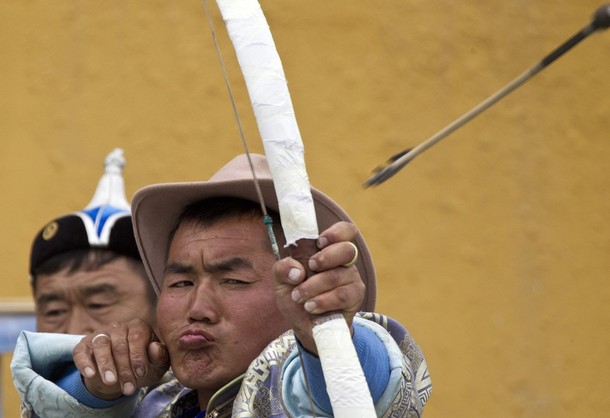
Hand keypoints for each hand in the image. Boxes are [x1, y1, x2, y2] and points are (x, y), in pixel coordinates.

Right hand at [72, 319, 169, 399]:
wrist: (123, 374)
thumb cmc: (144, 366)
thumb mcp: (157, 364)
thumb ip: (161, 356)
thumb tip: (154, 348)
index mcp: (139, 327)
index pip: (137, 337)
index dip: (138, 356)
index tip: (141, 373)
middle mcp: (119, 327)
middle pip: (119, 345)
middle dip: (124, 368)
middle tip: (128, 388)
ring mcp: (101, 334)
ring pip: (101, 345)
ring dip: (106, 365)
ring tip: (111, 381)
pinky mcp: (85, 344)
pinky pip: (82, 351)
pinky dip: (84, 362)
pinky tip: (90, 374)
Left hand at [273, 221, 364, 353]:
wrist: (305, 327)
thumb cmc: (296, 296)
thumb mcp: (281, 282)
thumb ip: (282, 269)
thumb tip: (297, 271)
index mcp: (327, 250)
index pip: (345, 231)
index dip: (336, 232)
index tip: (320, 242)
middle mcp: (343, 261)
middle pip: (347, 249)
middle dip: (326, 257)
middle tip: (310, 267)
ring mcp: (351, 278)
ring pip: (339, 275)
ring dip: (315, 286)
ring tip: (300, 297)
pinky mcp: (355, 297)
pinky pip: (343, 295)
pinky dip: (323, 301)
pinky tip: (311, 306)